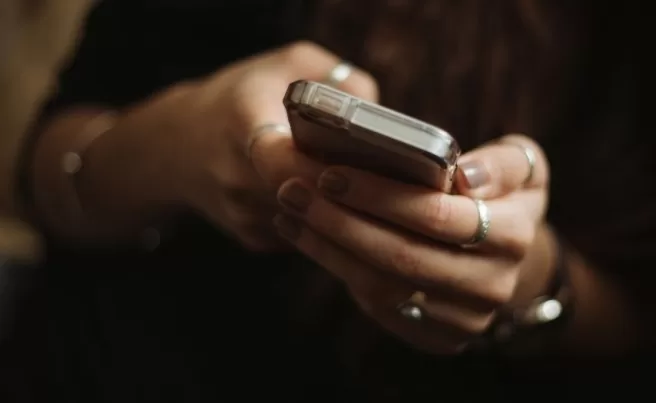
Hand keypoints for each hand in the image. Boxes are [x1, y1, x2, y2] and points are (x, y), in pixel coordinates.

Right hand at [116, 41, 376, 249]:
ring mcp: (243, 215)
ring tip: (375, 190)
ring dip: (343, 210)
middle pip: (307, 197)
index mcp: (242, 124)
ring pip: (311, 222)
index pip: (283, 159)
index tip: (362, 162)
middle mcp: (237, 176)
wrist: (178, 145)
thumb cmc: (242, 97)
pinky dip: (327, 221)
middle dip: (349, 191)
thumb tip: (380, 116)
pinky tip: (342, 201)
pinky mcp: (253, 239)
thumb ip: (336, 79)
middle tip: (389, 181)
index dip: (325, 168)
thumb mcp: (287, 64)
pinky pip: (304, 235)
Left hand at [273, 135, 549, 353]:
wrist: (504, 256)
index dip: (381, 196)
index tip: (332, 173)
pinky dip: (337, 269)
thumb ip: (502, 163)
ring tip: (291, 211)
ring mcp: (464, 318)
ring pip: (383, 287)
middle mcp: (493, 285)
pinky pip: (379, 307)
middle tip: (294, 190)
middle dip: (341, 222)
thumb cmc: (501, 195)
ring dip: (328, 247)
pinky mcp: (438, 337)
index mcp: (514, 235)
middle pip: (402, 257)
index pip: (438, 216)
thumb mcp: (521, 166)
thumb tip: (465, 178)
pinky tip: (308, 237)